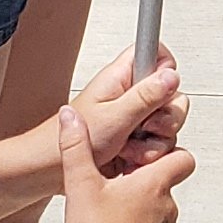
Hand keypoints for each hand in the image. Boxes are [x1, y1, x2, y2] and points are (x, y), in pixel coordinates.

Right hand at [54, 104, 190, 222]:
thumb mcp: (79, 183)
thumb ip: (75, 145)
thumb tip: (70, 116)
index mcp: (153, 185)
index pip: (182, 158)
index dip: (168, 157)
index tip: (147, 163)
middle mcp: (169, 209)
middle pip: (167, 191)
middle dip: (147, 192)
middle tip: (117, 200)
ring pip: (164, 220)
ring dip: (147, 221)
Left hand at [70, 43, 187, 171]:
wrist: (50, 169)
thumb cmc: (65, 141)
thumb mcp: (113, 117)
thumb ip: (145, 96)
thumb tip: (172, 75)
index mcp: (121, 77)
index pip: (157, 54)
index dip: (166, 69)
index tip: (163, 91)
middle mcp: (130, 95)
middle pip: (171, 94)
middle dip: (165, 117)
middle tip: (145, 126)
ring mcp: (134, 118)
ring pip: (167, 124)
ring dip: (154, 142)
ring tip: (129, 147)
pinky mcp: (135, 140)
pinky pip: (159, 145)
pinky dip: (149, 156)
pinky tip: (131, 159)